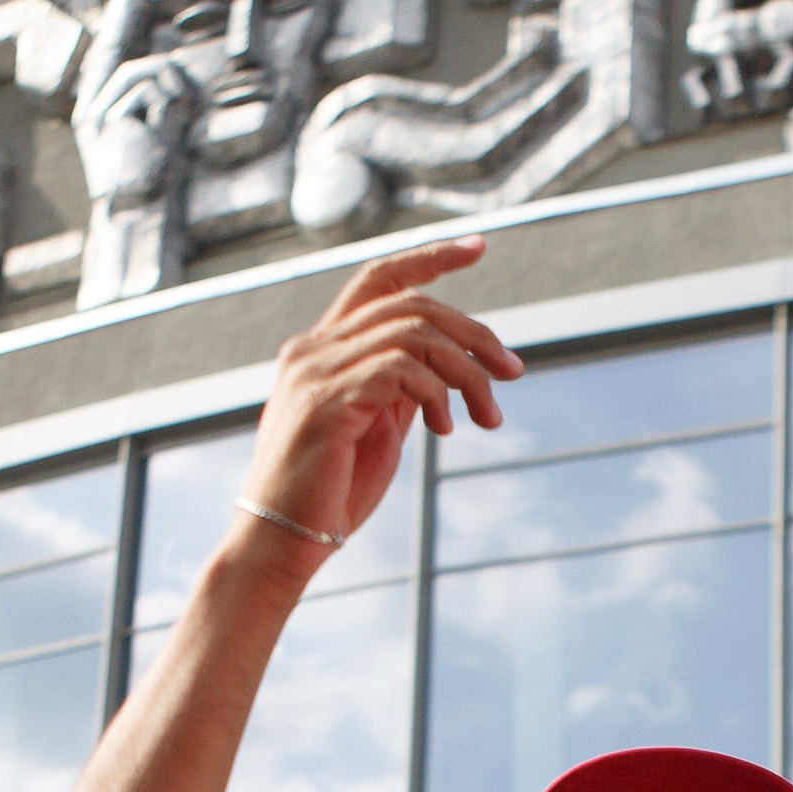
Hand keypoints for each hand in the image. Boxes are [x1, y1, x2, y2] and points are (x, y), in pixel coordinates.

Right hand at [238, 240, 520, 572]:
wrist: (280, 544)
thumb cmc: (328, 495)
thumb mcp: (376, 431)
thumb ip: (400, 392)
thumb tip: (445, 370)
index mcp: (321, 349)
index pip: (378, 280)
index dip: (429, 258)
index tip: (478, 247)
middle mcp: (311, 349)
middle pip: (409, 303)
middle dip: (474, 333)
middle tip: (513, 372)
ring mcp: (314, 372)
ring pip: (412, 333)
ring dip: (466, 372)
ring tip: (487, 415)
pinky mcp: (325, 403)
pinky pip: (401, 371)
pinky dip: (437, 393)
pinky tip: (447, 428)